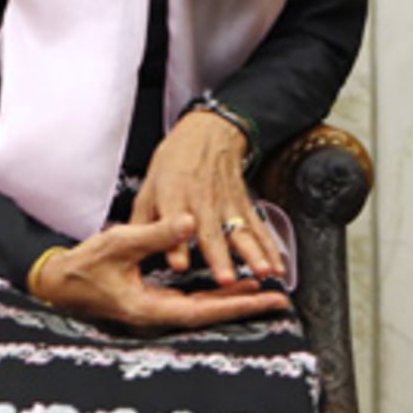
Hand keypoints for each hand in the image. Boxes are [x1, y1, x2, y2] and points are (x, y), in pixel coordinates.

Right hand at [31, 215, 289, 329]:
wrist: (56, 280)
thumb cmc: (83, 265)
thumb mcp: (119, 243)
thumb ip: (155, 234)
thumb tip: (190, 222)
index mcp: (148, 309)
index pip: (203, 311)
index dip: (238, 305)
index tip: (267, 299)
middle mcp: (156, 315)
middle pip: (211, 314)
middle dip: (246, 306)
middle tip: (281, 301)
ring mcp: (156, 310)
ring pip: (204, 308)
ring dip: (234, 301)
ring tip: (266, 292)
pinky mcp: (156, 301)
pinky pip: (194, 300)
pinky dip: (216, 295)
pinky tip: (234, 286)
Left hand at [130, 111, 283, 286]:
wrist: (208, 133)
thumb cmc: (176, 162)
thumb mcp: (148, 188)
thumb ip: (143, 223)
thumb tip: (134, 252)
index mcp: (175, 198)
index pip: (174, 224)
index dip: (176, 246)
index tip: (179, 265)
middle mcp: (203, 203)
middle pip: (213, 233)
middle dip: (220, 257)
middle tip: (226, 279)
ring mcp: (228, 205)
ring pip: (243, 232)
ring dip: (255, 254)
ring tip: (263, 272)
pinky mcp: (244, 205)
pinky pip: (259, 229)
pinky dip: (271, 248)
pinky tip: (278, 266)